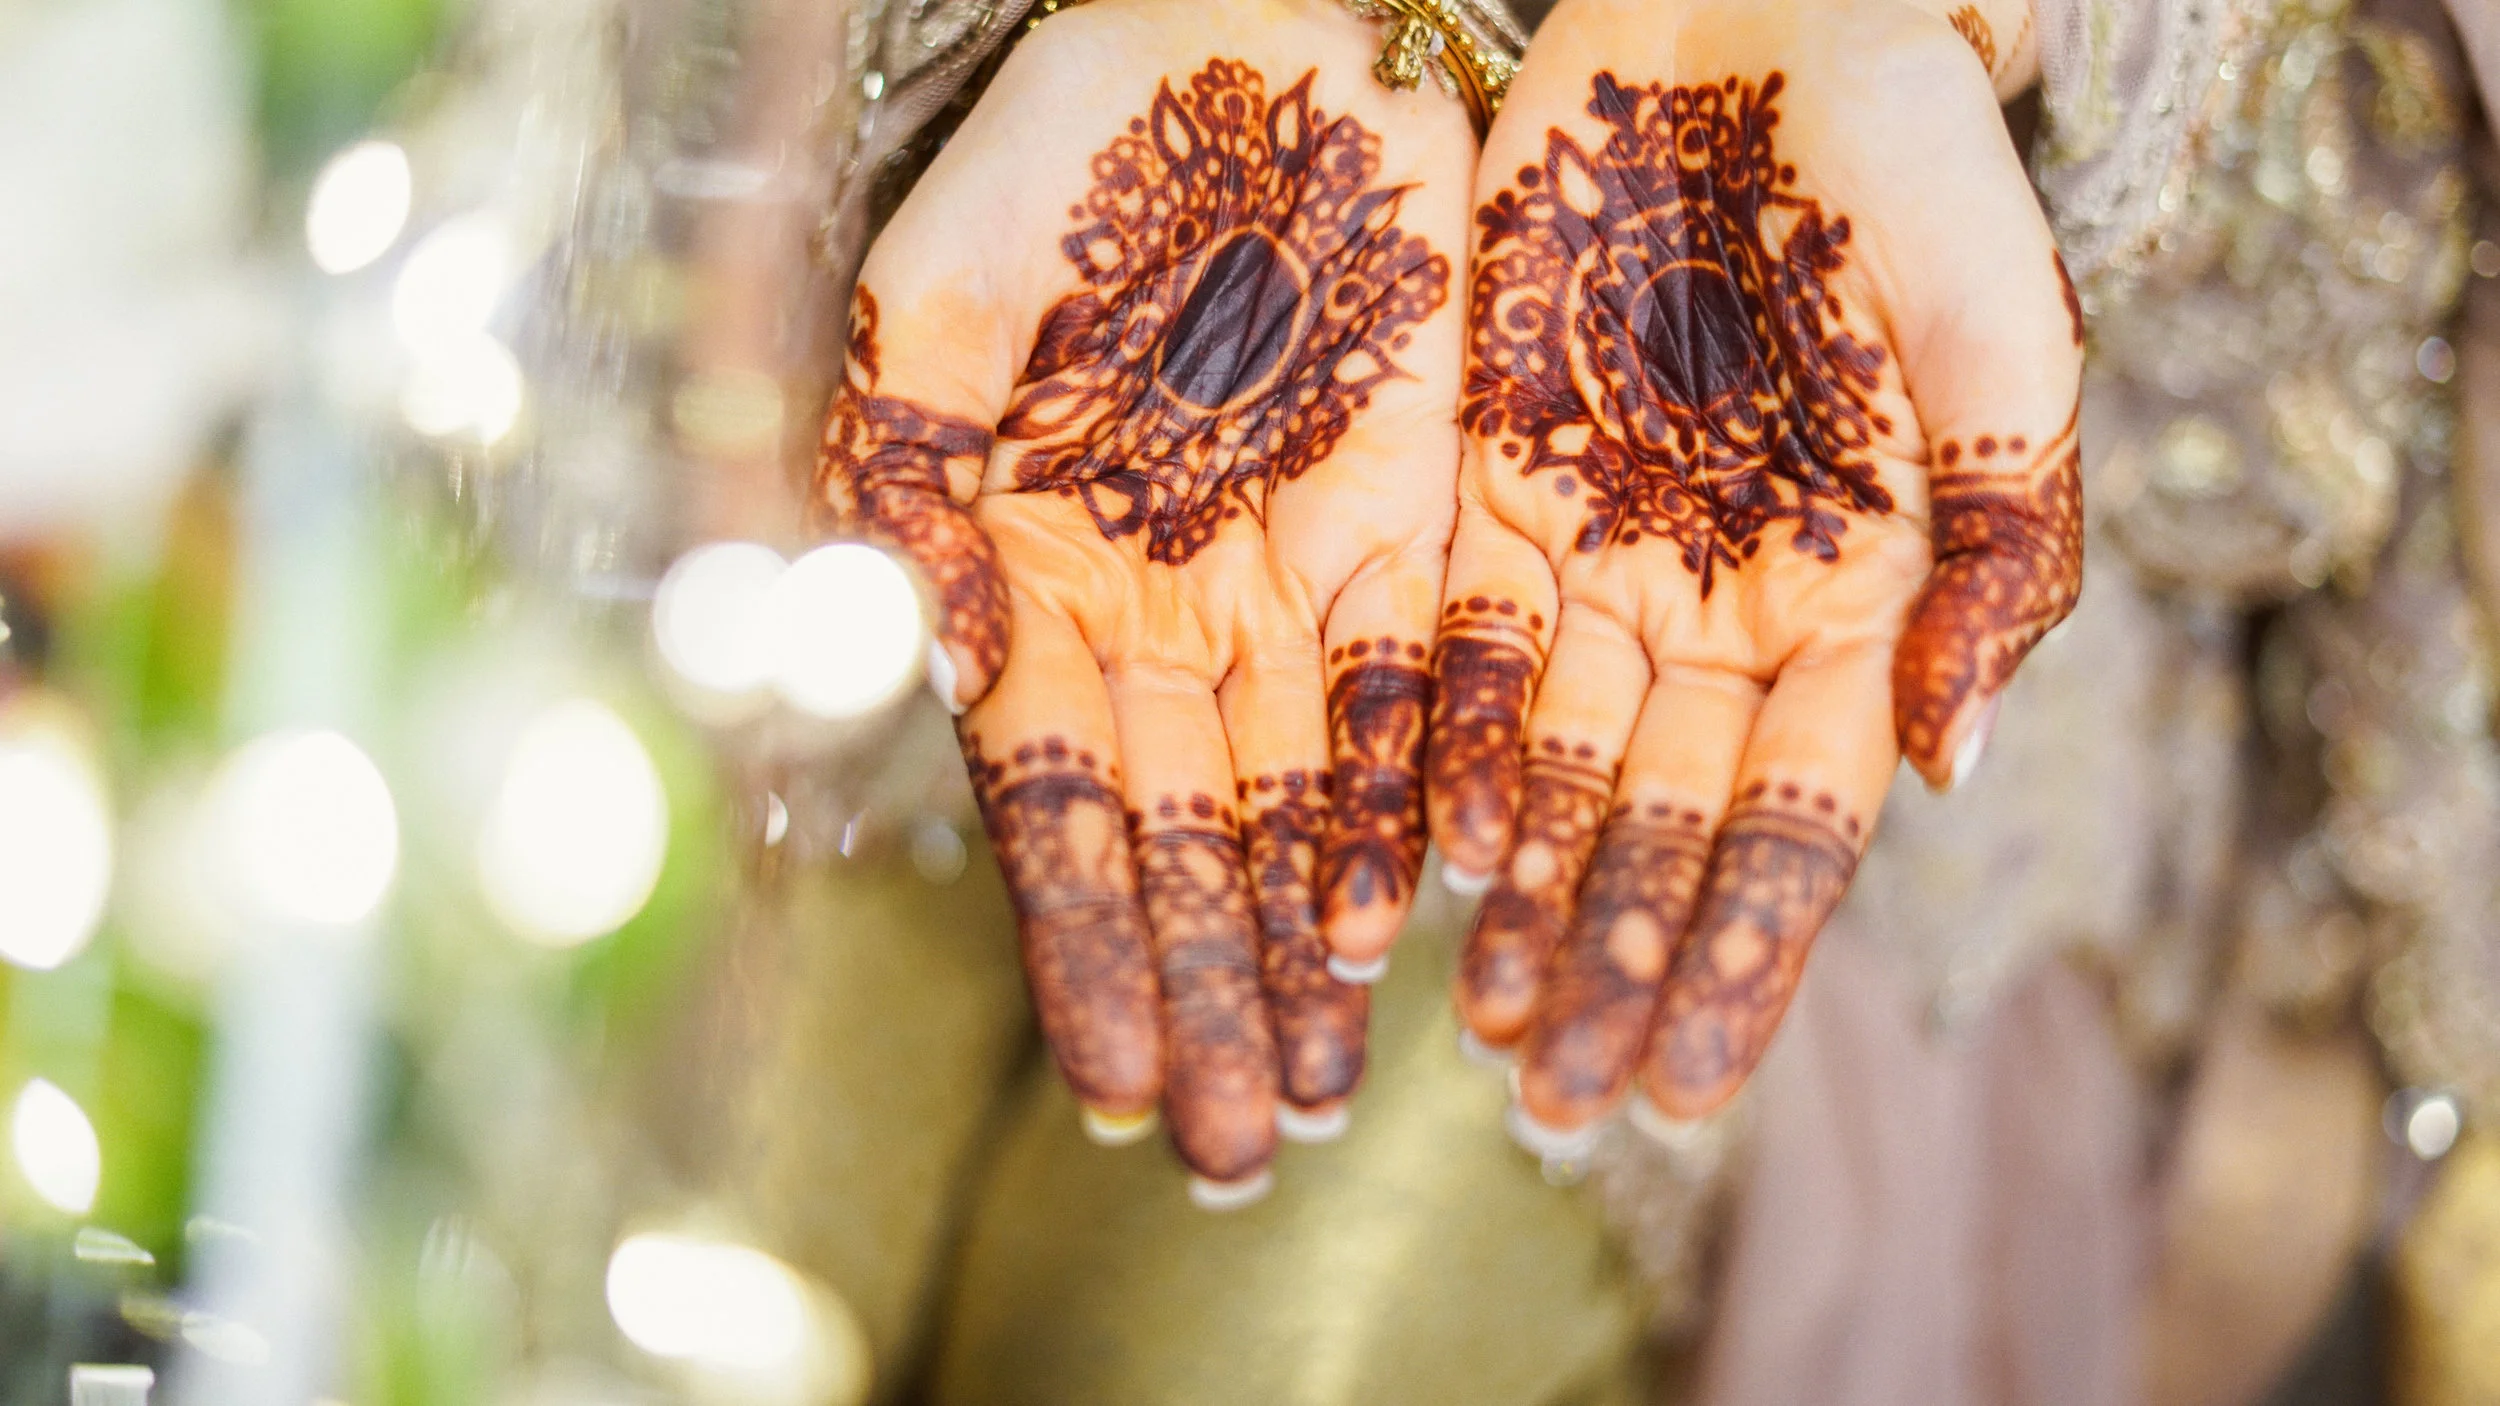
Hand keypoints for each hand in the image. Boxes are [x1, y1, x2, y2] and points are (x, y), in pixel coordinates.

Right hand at [811, 0, 1472, 1195]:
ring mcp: (1290, 572)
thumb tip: (922, 651)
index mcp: (1041, 571)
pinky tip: (1394, 916)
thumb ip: (911, 472)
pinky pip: (1410, 689)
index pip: (1058, 805)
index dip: (1086, 946)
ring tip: (1312, 1087)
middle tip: (1227, 1148)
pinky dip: (1400, 802)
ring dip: (1301, 948)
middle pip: (1188, 843)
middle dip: (1205, 997)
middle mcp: (1166, 606)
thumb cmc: (1074, 142)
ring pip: (1301, 802)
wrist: (1247, 30)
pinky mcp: (1412, 519)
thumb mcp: (942, 294)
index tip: (1108, 1085)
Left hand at [1426, 0, 2080, 1139]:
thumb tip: (1953, 757)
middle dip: (1616, 966)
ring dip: (1521, 901)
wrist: (1753, 11)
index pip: (1793, 823)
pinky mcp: (1488, 485)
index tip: (1685, 1094)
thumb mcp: (1989, 330)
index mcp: (1852, 588)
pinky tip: (1402, 866)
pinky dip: (1427, 761)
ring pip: (1545, 768)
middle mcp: (1718, 599)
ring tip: (1484, 1029)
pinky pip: (1448, 652)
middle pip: (1657, 825)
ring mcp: (1599, 550)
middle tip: (1560, 1107)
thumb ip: (1998, 535)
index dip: (1739, 958)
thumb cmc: (1900, 158)